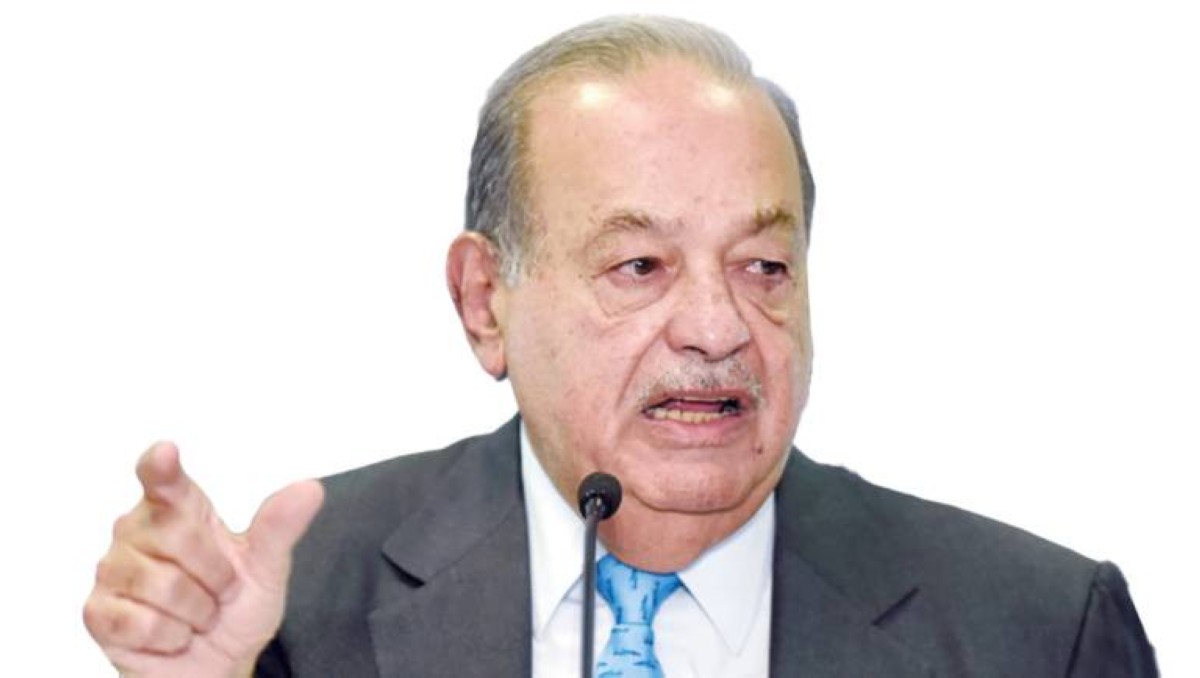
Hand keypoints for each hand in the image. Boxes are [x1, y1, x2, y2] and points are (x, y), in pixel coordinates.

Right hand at [83, 442, 323, 677]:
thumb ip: (280, 528)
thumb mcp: (266, 569)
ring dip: (195, 612)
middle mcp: (136, 530)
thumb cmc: (235, 609)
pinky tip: (171, 636)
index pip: (164, 482)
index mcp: (178, 509)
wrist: (217, 666)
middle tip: (218, 592)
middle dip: (214, 575)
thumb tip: (310, 489)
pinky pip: (142, 623)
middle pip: (178, 537)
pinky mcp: (98, 613)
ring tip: (195, 616)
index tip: (165, 452)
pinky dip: (171, 637)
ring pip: (163, 586)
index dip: (160, 467)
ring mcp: (112, 570)